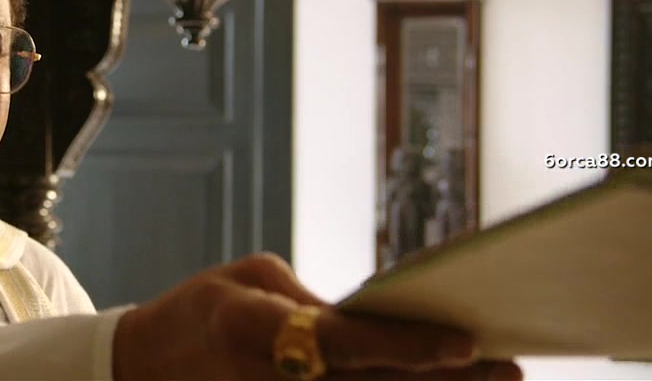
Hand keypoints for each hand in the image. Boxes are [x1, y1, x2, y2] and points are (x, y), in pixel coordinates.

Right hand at [112, 253, 522, 380]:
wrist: (143, 368)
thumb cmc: (204, 311)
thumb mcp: (253, 279)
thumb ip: (317, 304)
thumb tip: (385, 323)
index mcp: (250, 326)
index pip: (342, 342)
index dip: (406, 346)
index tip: (467, 343)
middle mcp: (264, 379)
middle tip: (509, 370)